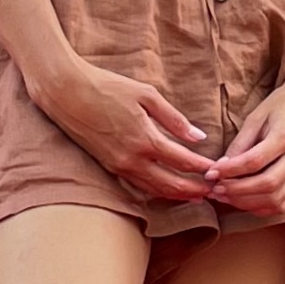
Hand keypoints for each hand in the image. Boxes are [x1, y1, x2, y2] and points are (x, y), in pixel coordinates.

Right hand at [40, 54, 220, 204]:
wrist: (67, 92)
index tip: (217, 170)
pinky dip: (156, 190)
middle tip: (213, 192)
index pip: (182, 161)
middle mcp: (132, 160)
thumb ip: (174, 119)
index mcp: (145, 139)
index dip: (202, 168)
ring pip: (153, 190)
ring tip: (195, 196)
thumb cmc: (107, 87)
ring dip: (176, 195)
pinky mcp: (108, 167)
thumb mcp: (146, 95)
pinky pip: (138, 185)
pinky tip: (166, 188)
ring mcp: (118, 166)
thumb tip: (198, 136)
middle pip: (170, 185)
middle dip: (194, 190)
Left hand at [205, 73, 284, 221]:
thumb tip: (220, 169)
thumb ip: (239, 144)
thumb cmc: (278, 107)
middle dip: (237, 191)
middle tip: (215, 189)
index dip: (230, 171)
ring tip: (225, 196)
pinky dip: (259, 207)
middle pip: (267, 185)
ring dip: (246, 202)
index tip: (210, 173)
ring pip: (275, 200)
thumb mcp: (255, 118)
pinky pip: (281, 205)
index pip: (255, 161)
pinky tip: (242, 200)